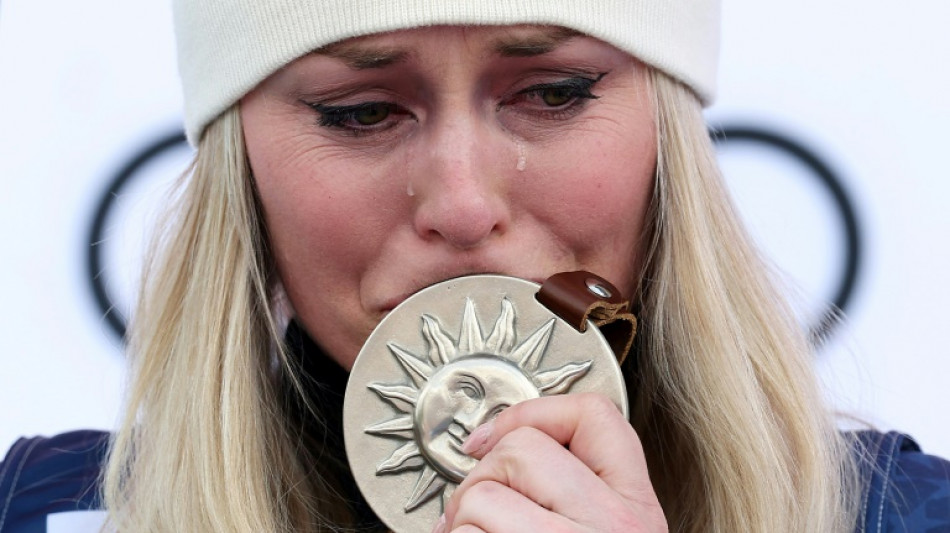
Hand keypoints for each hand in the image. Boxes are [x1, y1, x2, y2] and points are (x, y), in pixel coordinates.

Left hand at [434, 393, 667, 532]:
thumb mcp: (605, 531)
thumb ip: (575, 490)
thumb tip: (492, 447)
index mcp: (638, 509)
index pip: (595, 414)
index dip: (532, 412)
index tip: (492, 437)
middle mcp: (618, 524)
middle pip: (521, 449)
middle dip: (481, 479)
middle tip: (476, 514)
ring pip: (484, 495)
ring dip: (461, 522)